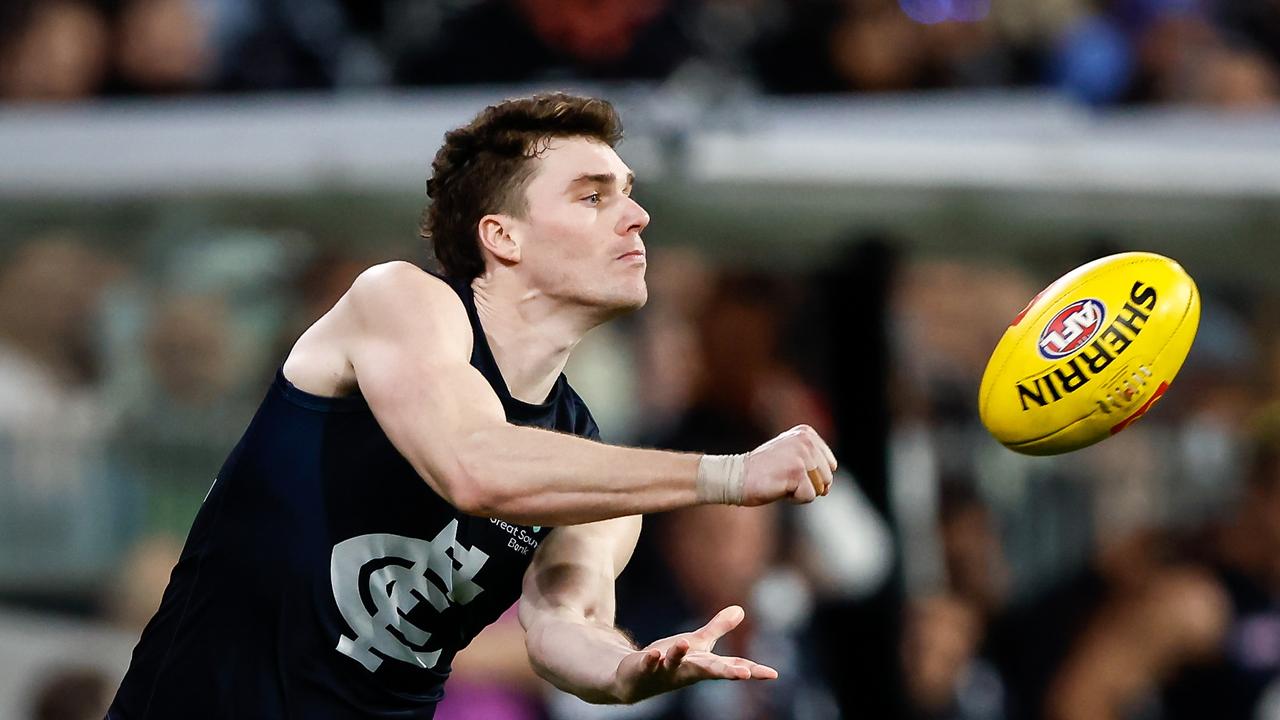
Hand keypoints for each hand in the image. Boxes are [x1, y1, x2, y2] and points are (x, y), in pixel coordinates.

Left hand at [611, 606, 777, 703]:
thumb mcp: (697, 644)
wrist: (635, 677)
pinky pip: (648, 666)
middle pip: (710, 670)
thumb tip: (740, 610)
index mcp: (704, 665)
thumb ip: (718, 629)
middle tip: (745, 674)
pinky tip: (653, 654)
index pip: (732, 666)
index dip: (753, 670)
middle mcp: (688, 671)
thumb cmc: (671, 661)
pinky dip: (651, 660)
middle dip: (727, 672)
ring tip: (683, 641)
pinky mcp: (644, 670)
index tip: (773, 674)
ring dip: (679, 655)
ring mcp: (665, 672)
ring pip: (675, 665)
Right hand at [742, 424, 837, 505]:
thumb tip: (828, 488)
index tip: (788, 469)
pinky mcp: (797, 472)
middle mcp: (806, 440)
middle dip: (807, 485)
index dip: (811, 475)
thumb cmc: (763, 471)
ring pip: (820, 488)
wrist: (736, 477)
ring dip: (801, 491)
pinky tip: (777, 487)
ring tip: (780, 481)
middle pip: (827, 477)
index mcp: (806, 433)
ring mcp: (802, 455)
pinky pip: (809, 497)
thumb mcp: (789, 455)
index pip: (830, 465)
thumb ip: (811, 462)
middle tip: (782, 476)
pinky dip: (794, 499)